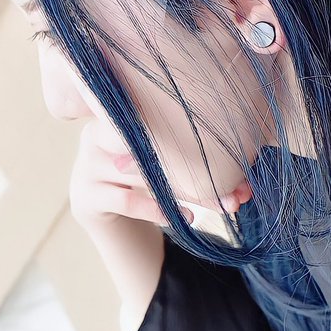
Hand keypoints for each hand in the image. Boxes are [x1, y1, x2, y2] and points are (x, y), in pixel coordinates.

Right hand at [69, 116, 252, 234]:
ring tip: (223, 206)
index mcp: (117, 112)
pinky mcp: (86, 197)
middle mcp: (96, 135)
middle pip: (155, 148)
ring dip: (189, 193)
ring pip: (146, 175)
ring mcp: (87, 166)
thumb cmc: (141, 175)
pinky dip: (158, 210)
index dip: (197, 135)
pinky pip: (127, 200)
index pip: (157, 118)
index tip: (238, 153)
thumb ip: (189, 154)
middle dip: (200, 171)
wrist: (102, 208)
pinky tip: (185, 217)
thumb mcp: (161, 158)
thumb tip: (244, 173)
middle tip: (239, 190)